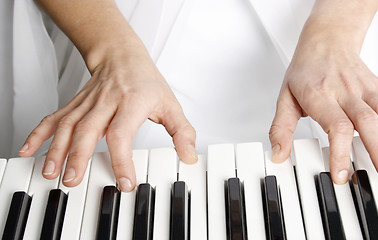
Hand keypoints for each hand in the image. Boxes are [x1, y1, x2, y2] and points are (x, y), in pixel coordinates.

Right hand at [19, 43, 196, 191]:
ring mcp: (87, 103)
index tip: (124, 182)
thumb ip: (182, 132)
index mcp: (131, 102)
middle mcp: (106, 102)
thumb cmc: (146, 81)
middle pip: (88, 129)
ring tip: (51, 172)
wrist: (122, 56)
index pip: (122, 133)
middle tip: (73, 180)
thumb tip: (189, 155)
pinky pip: (54, 118)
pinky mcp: (75, 105)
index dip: (121, 159)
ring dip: (56, 149)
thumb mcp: (170, 104)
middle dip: (78, 156)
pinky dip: (39, 133)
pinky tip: (29, 149)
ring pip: (67, 125)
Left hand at [269, 22, 377, 183]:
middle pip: (365, 121)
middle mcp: (343, 91)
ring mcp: (362, 88)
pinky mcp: (376, 87)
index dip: (340, 152)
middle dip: (377, 149)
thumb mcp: (285, 97)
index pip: (335, 126)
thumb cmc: (306, 71)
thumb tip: (278, 155)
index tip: (341, 175)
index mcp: (319, 95)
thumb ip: (281, 128)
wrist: (327, 40)